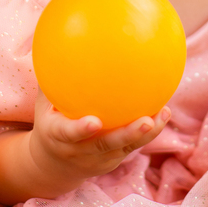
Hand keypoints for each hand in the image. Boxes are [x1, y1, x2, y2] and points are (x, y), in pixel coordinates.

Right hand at [29, 92, 169, 184]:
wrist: (54, 165)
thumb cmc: (49, 121)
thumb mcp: (43, 103)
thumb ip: (52, 79)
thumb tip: (57, 41)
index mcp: (58, 135)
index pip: (68, 134)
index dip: (81, 129)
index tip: (95, 122)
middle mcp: (79, 150)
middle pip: (105, 145)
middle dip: (127, 135)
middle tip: (146, 121)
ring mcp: (98, 159)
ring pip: (125, 147)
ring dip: (146, 134)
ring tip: (164, 114)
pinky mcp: (113, 160)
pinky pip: (133, 146)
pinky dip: (150, 132)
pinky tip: (164, 113)